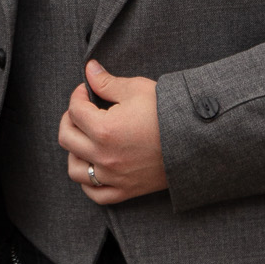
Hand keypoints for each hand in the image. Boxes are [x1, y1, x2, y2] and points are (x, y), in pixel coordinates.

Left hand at [59, 59, 167, 204]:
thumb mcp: (137, 90)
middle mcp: (104, 157)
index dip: (78, 95)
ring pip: (75, 170)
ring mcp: (114, 177)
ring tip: (85, 139)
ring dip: (74, 152)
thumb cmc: (168, 112)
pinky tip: (93, 167)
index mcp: (104, 130)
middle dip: (70, 119)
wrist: (197, 140)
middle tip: (81, 111)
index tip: (86, 90)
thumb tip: (89, 69)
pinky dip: (88, 182)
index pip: (75, 110)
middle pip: (67, 138)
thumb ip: (107, 82)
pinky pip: (96, 194)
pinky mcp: (126, 191)